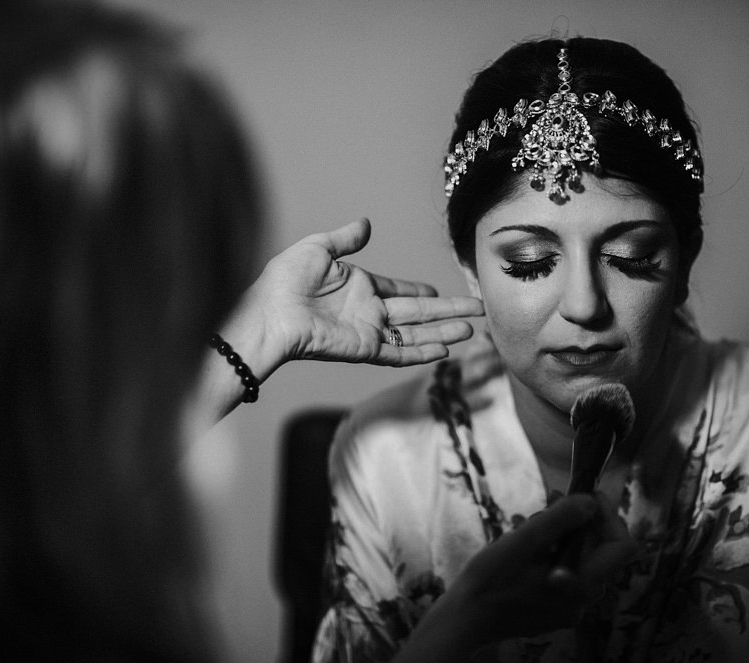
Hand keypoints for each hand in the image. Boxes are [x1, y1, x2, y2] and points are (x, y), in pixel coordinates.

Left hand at [247, 218, 482, 367]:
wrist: (269, 315)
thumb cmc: (283, 282)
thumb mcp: (317, 248)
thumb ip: (345, 239)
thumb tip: (366, 223)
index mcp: (359, 286)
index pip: (398, 290)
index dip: (419, 290)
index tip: (439, 290)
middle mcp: (368, 311)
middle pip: (418, 312)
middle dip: (449, 311)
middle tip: (478, 309)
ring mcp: (368, 332)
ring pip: (416, 333)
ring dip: (444, 331)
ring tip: (473, 329)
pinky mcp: (364, 350)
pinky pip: (399, 353)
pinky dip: (422, 353)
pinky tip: (444, 350)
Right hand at [392, 494, 637, 662]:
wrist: (464, 620)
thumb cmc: (491, 580)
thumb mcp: (524, 541)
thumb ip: (560, 519)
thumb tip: (590, 501)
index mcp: (582, 585)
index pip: (623, 547)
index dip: (610, 516)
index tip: (586, 495)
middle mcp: (583, 600)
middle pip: (602, 551)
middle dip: (580, 521)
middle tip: (552, 499)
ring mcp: (567, 607)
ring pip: (580, 560)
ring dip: (561, 534)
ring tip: (529, 520)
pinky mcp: (551, 609)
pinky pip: (564, 572)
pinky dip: (551, 552)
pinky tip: (522, 541)